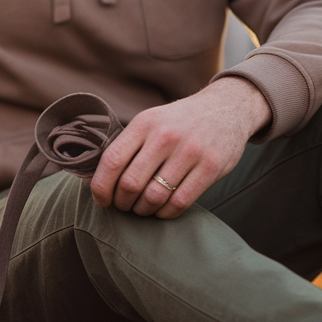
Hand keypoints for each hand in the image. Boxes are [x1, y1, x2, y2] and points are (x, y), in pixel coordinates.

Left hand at [89, 77, 270, 218]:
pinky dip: (165, 213)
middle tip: (124, 206)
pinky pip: (180, 202)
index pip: (112, 161)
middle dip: (122, 203)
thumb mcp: (150, 121)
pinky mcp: (211, 166)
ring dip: (143, 210)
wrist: (227, 108)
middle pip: (131, 184)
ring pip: (154, 197)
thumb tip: (94, 179)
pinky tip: (162, 210)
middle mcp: (166, 136)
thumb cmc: (178, 122)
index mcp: (144, 124)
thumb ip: (127, 146)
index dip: (101, 187)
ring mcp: (190, 151)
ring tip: (142, 208)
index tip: (102, 200)